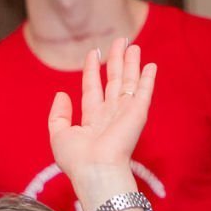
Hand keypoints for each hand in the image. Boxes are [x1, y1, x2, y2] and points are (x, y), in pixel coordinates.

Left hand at [48, 38, 154, 193]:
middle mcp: (110, 114)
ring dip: (131, 63)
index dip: (92, 70)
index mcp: (91, 120)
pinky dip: (148, 79)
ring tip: (132, 45)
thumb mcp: (59, 135)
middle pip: (113, 80)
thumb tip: (62, 93)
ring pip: (128, 82)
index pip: (92, 88)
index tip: (93, 52)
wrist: (97, 170)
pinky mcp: (138, 113)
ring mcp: (125, 113)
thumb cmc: (77, 159)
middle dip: (116, 60)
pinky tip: (151, 65)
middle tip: (119, 41)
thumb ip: (58, 114)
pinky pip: (144, 91)